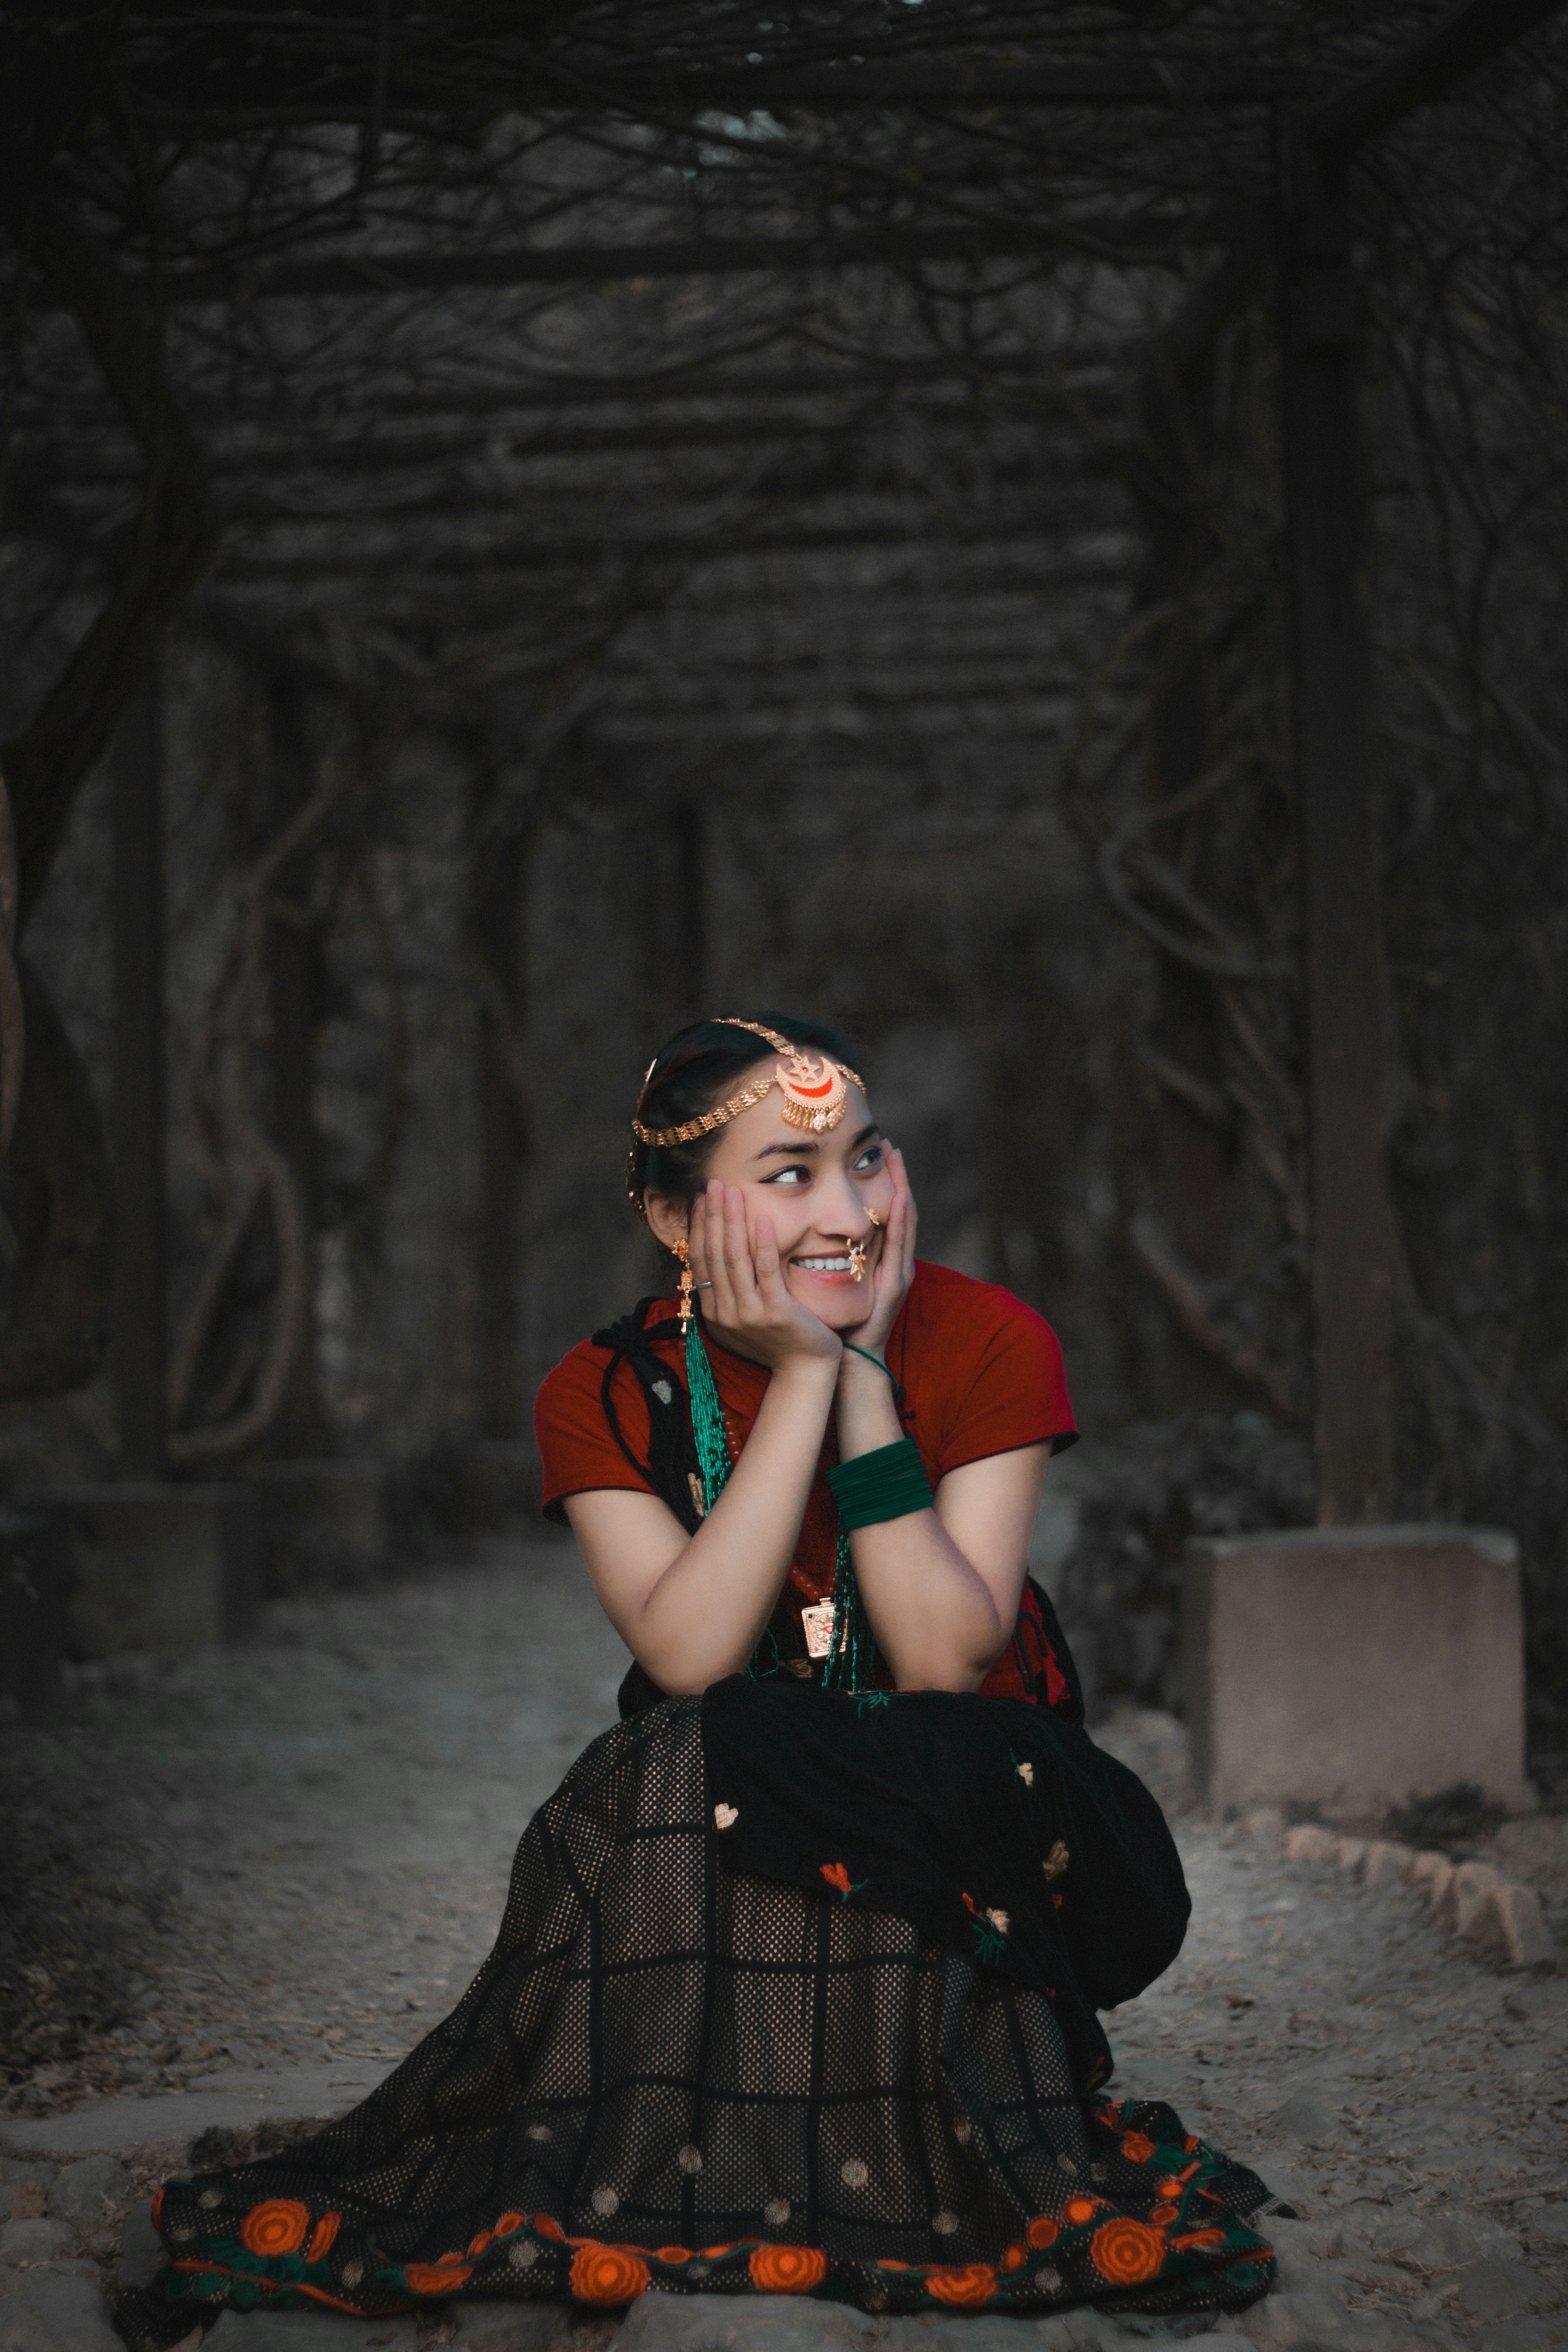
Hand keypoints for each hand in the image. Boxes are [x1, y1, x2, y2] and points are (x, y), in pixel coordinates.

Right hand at [689, 1181, 842, 1372]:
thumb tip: (718, 1253)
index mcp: (713, 1312)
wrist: (805, 1370)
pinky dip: (762, 1243)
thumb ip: (730, 1289)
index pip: (701, 1261)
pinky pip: (765, 1270)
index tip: (702, 1199)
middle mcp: (725, 1313)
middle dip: (713, 1215)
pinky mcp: (775, 1312)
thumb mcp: (745, 1315)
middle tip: (714, 1183)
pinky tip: (762, 1218)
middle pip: (714, 1254)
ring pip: (735, 1258)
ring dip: (732, 1220)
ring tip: (733, 1191)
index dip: (699, 1227)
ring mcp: (749, 1313)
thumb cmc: (778, 1340)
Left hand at [842, 1145, 916, 1362]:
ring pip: (905, 1222)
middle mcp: (894, 1263)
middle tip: (890, 1144)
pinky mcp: (894, 1286)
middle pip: (900, 1211)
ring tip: (897, 1158)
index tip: (877, 1153)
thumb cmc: (836, 1323)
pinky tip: (900, 1198)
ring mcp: (898, 1273)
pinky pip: (899, 1247)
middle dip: (897, 1177)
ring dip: (903, 1188)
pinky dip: (903, 1221)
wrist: (848, 1360)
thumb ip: (827, 1256)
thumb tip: (807, 1230)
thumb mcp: (832, 1281)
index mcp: (879, 1262)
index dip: (883, 1184)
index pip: (884, 1214)